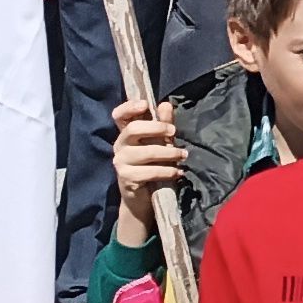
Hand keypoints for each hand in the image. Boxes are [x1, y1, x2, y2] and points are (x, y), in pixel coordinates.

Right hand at [107, 99, 186, 246]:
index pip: (119, 115)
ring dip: (169, 153)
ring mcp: (121, 162)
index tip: (145, 105)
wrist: (143, 198)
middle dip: (157, 127)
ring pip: (146, 152)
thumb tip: (165, 105)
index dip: (129, 107)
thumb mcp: (160, 142)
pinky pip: (150, 171)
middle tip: (173, 131)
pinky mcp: (127, 178)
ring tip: (183, 155)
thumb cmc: (152, 164)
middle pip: (133, 129)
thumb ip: (163, 123)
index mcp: (126, 133)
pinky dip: (167, 171)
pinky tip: (178, 172)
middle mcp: (120, 145)